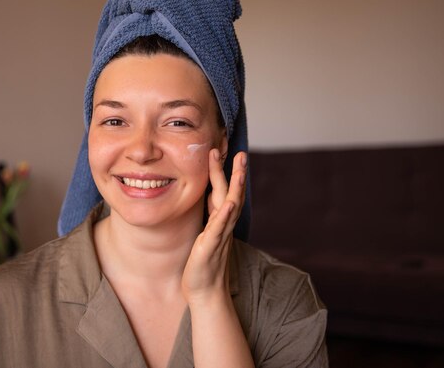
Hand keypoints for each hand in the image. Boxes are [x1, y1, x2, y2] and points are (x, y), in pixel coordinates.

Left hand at [182, 149, 246, 303]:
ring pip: (231, 206)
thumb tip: (208, 201)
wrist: (205, 291)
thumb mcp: (205, 234)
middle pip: (233, 193)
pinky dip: (225, 214)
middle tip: (241, 152)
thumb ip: (209, 218)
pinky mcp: (212, 246)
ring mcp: (220, 234)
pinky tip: (229, 202)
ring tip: (240, 168)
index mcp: (219, 220)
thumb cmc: (203, 264)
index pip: (224, 191)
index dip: (224, 172)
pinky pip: (220, 228)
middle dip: (237, 172)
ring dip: (236, 186)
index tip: (224, 151)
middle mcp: (223, 224)